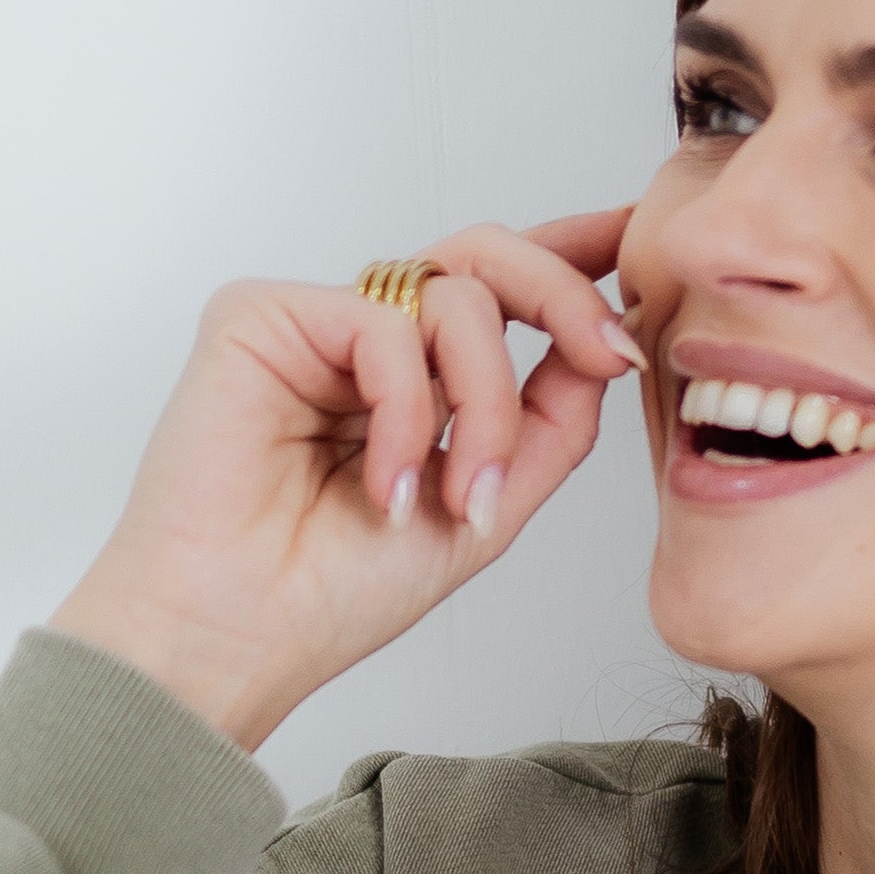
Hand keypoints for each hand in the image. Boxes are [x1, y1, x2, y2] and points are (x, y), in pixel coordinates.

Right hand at [47, 214, 644, 749]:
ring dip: (485, 402)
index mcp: (418, 381)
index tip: (636, 238)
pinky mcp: (261, 315)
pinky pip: (384, 322)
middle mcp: (369, 343)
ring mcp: (317, 325)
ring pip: (455, 294)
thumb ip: (550, 422)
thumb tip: (607, 341)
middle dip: (564, 297)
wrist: (238, 635)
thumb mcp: (490, 508)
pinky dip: (408, 412)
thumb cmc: (334, 591)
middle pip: (485, 260)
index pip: (499, 294)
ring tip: (460, 496)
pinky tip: (385, 488)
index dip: (570, 259)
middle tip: (610, 353)